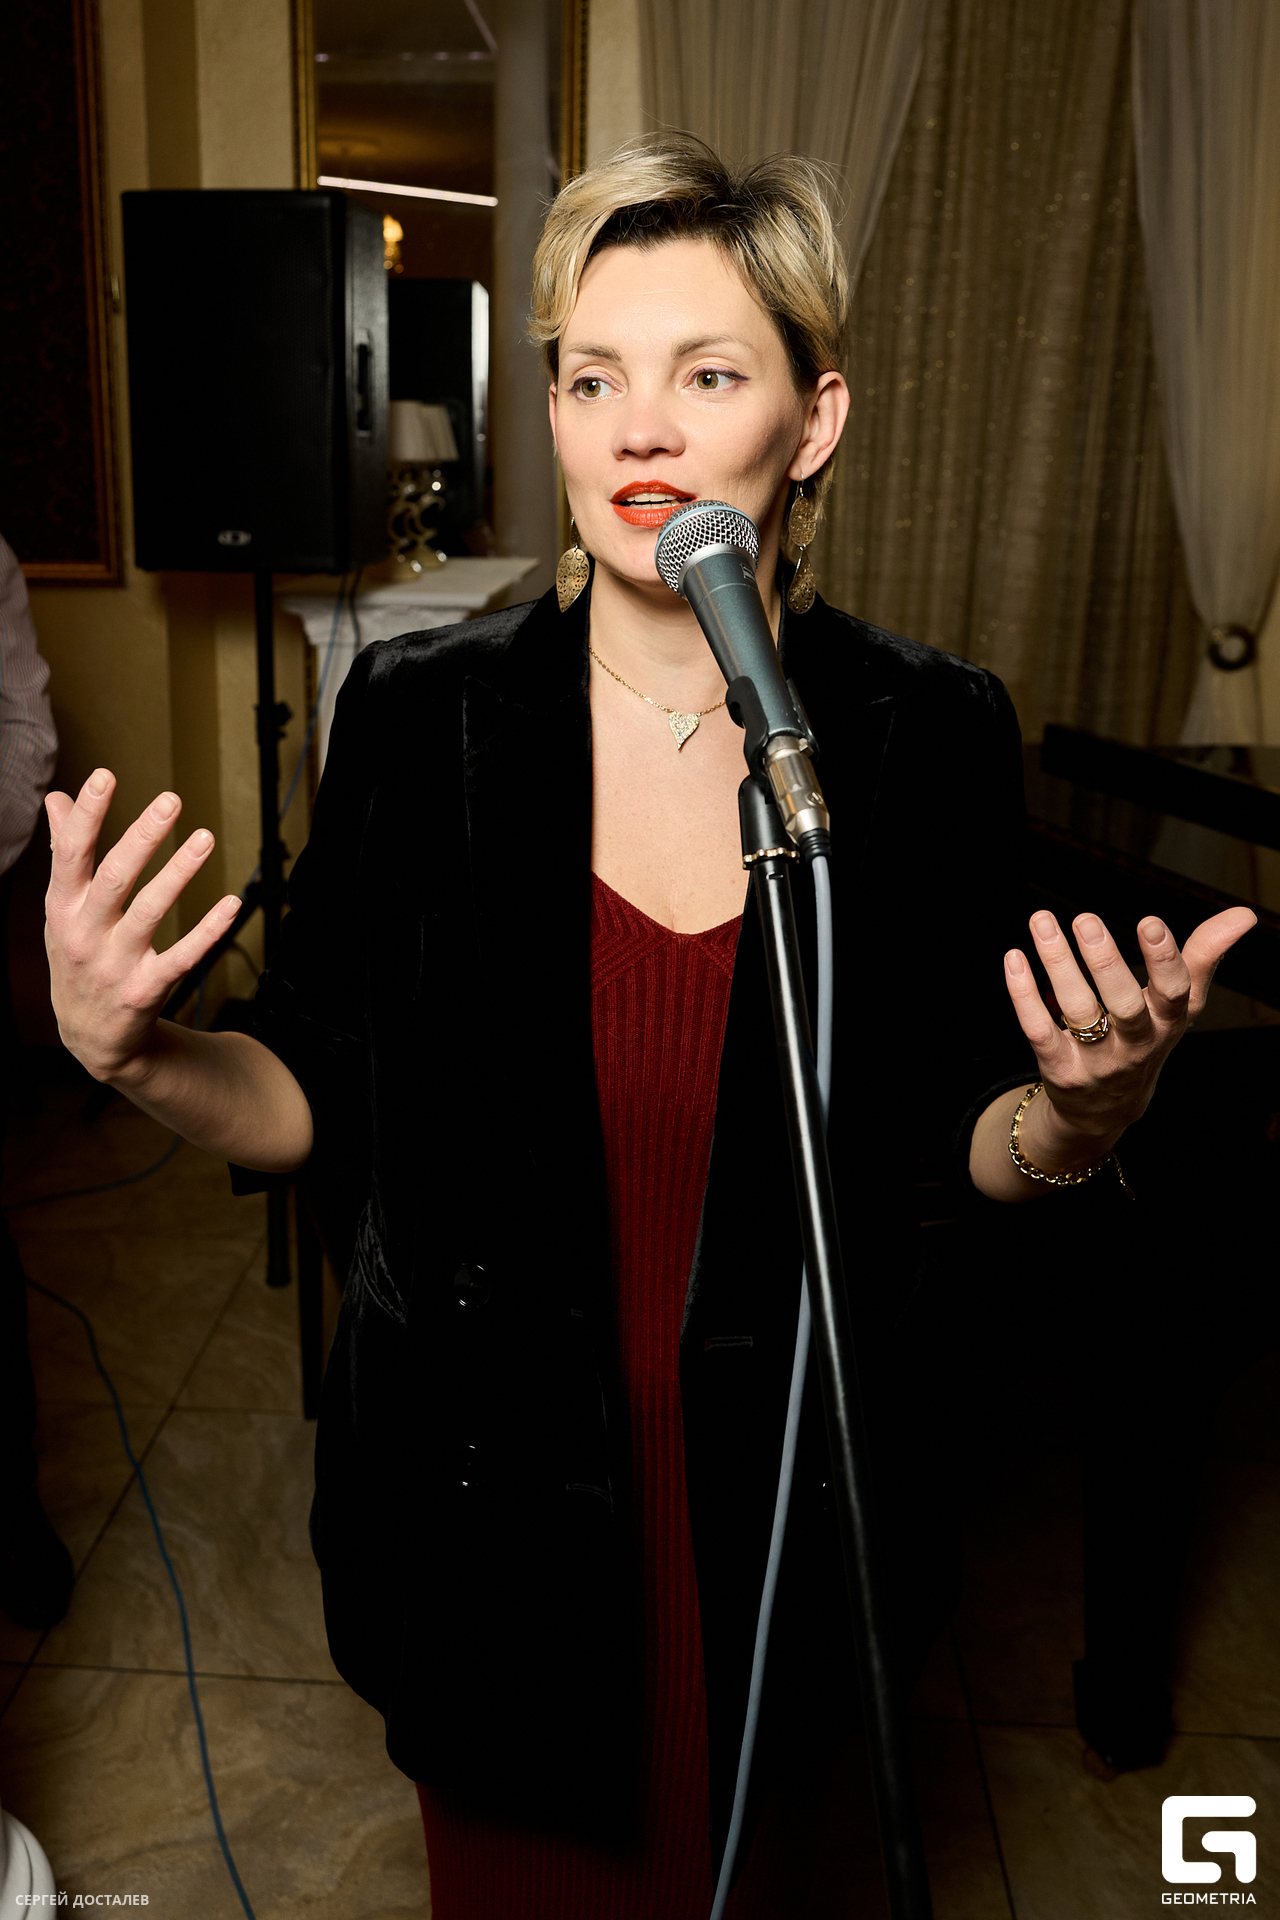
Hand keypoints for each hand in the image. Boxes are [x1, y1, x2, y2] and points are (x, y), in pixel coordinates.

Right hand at [45, 769, 241, 1085]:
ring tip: (206, 837)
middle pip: (114, 877)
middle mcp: (85, 934)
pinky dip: (208, 930)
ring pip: (150, 911)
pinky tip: (233, 903)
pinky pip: (182, 956)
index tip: (105, 775)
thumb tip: (56, 799)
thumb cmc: (78, 956)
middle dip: (142, 837)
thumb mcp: (62, 910)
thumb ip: (63, 853)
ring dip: (180, 873)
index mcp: (62, 908)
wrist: (88, 1037)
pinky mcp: (145, 990)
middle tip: (171, 799)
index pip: (71, 854)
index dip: (86, 815)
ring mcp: (115, 964)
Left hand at [1002, 904, 1256, 1165]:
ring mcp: (1096, 1061)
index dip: (1164, 960)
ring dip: (1058, 964)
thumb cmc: (1147, 1038)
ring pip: (1077, 1012)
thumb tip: (1244, 915)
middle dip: (1106, 962)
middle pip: (1123, 1005)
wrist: (1107, 1110)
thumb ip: (1204, 957)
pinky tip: (1015, 957)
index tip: (1149, 920)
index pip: (1174, 993)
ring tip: (1043, 920)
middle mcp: (1135, 1045)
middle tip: (1086, 918)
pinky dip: (1025, 994)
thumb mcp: (1181, 1006)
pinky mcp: (1059, 1069)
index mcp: (1168, 1023)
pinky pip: (1039, 1030)